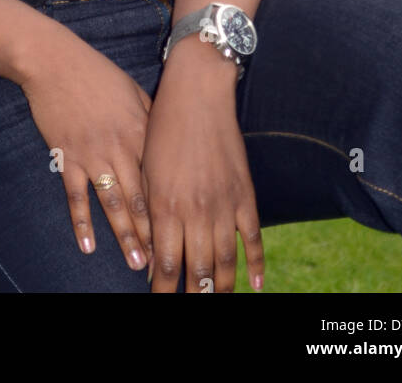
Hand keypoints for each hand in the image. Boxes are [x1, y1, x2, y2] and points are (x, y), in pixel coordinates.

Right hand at [20, 37, 153, 274]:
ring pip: (113, 203)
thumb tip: (168, 137)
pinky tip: (87, 246)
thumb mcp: (133, 90)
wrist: (55, 61)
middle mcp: (120, 148)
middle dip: (154, 233)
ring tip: (136, 263)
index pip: (160, 180)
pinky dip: (81, 222)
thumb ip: (151, 117)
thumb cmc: (97, 72)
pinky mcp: (67, 156)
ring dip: (125, 235)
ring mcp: (93, 154)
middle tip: (164, 263)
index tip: (183, 233)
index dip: (172, 209)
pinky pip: (76, 196)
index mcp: (140, 132)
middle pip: (141, 199)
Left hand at [141, 41, 263, 292]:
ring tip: (216, 304)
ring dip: (221, 289)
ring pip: (225, 261)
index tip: (159, 301)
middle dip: (193, 295)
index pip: (166, 264)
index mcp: (166, 206)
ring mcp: (224, 204)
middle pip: (197, 270)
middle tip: (191, 308)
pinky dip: (254, 264)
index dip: (163, 290)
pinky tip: (254, 286)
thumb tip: (152, 254)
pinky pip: (252, 237)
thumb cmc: (163, 127)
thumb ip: (150, 214)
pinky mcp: (244, 193)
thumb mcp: (147, 170)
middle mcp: (196, 211)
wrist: (198, 93)